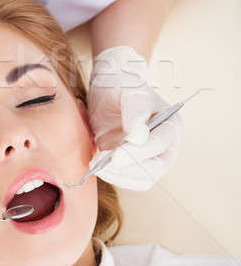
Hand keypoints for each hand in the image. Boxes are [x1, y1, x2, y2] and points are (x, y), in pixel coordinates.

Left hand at [87, 46, 181, 190]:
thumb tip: (139, 138)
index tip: (116, 154)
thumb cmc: (124, 86)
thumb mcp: (130, 92)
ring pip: (141, 180)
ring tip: (96, 164)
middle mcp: (164, 146)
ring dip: (117, 176)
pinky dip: (111, 176)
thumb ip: (135, 113)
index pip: (161, 144)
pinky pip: (125, 179)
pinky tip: (96, 165)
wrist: (110, 87)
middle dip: (128, 169)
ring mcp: (147, 157)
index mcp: (170, 125)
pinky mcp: (131, 164)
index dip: (140, 152)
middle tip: (103, 164)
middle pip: (155, 169)